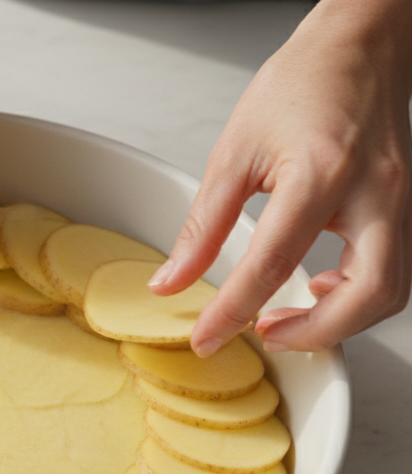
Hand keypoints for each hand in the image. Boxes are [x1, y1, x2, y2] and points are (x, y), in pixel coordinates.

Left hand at [149, 0, 411, 354]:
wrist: (358, 47)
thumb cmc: (302, 84)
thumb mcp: (233, 153)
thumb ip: (202, 226)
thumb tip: (172, 281)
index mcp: (321, 175)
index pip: (273, 264)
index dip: (234, 312)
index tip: (207, 338)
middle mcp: (375, 193)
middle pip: (368, 295)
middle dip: (316, 333)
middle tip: (263, 333)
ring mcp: (401, 201)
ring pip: (391, 291)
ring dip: (341, 321)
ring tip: (287, 319)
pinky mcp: (407, 205)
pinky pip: (394, 269)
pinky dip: (359, 296)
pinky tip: (321, 290)